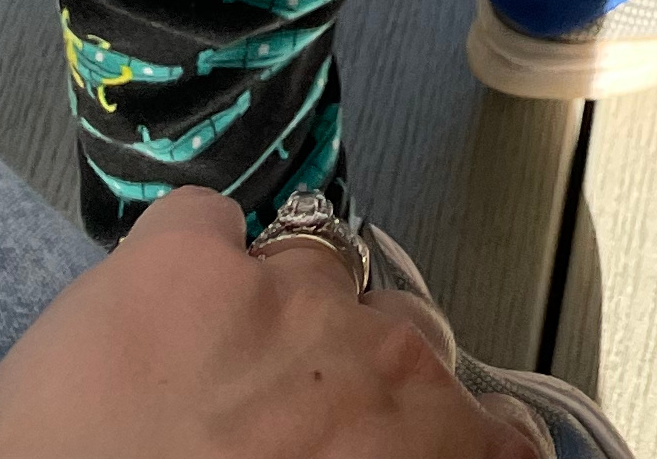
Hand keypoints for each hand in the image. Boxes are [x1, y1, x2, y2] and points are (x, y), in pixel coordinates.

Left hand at [0, 190, 535, 455]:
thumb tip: (363, 447)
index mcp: (421, 437)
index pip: (499, 430)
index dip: (457, 435)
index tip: (425, 449)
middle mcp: (374, 354)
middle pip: (405, 334)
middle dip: (359, 368)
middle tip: (290, 425)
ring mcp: (283, 292)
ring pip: (315, 268)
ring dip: (279, 310)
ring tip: (214, 365)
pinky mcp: (182, 255)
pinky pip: (202, 220)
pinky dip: (187, 255)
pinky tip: (157, 301)